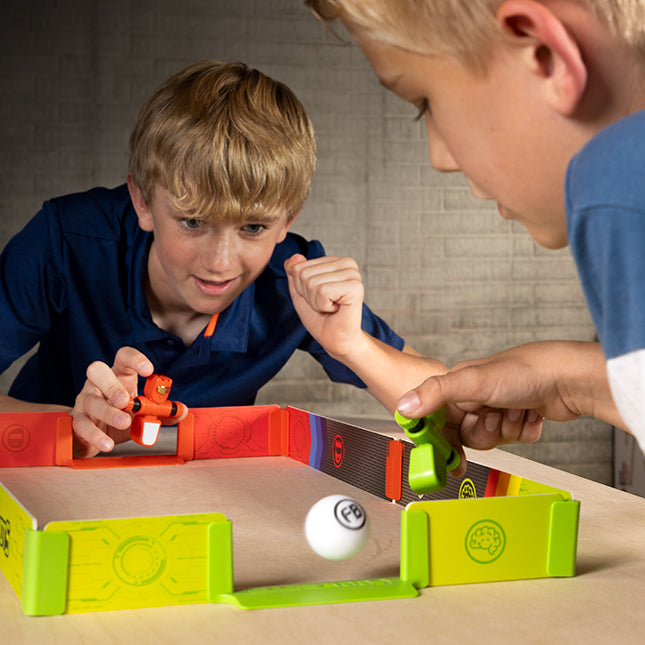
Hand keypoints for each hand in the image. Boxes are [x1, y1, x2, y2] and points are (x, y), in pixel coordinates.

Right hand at [70, 347, 154, 456]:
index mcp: (118, 376)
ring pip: (91, 401)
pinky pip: (83, 425)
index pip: (123, 357)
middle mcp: (98, 384)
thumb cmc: (120, 417)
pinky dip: (96, 435)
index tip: (149, 371)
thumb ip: (163, 411)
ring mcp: (85, 401)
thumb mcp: (143, 413)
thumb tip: (182, 411)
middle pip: (97, 370)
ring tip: (125, 422)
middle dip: (112, 385)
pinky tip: (108, 443)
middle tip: (126, 401)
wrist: (96, 438)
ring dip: (109, 412)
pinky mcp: (78, 421)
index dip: (135, 360)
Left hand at [285, 254, 364, 357]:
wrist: (335, 340)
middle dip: (308, 295)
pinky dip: (323, 305)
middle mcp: (347, 264)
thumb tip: (295, 256)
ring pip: (312, 282)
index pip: (299, 266)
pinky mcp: (355, 287)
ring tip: (331, 307)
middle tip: (325, 305)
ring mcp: (353, 274)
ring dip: (316, 302)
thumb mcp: (300, 292)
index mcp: (335, 261)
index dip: (302, 288)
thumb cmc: (320, 318)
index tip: (318, 298)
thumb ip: (295, 272)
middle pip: (304, 273)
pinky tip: (336, 309)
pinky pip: (323, 291)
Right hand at [396, 341, 614, 475]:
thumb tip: (404, 406)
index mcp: (460, 385)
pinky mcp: (522, 416)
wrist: (570, 377)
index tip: (449, 460)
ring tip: (517, 410)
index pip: (440, 420)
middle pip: (468, 435)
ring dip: (508, 430)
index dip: (443, 441)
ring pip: (494, 439)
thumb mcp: (472, 381)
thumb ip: (435, 393)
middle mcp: (478, 395)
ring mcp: (501, 406)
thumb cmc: (523, 370)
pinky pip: (516, 439)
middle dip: (484, 432)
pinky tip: (531, 413)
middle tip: (493, 418)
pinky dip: (525, 431)